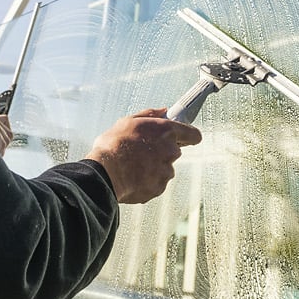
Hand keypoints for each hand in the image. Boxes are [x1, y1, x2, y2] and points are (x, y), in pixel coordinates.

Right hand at [84, 109, 201, 203]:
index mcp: (166, 131)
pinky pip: (157, 183)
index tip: (183, 139)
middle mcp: (171, 150)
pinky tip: (133, 177)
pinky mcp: (159, 187)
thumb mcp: (128, 121)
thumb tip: (163, 110)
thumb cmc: (114, 144)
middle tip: (142, 152)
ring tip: (133, 166)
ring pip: (164, 169)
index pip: (193, 134)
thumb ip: (150, 115)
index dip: (189, 137)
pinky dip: (147, 182)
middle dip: (162, 152)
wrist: (105, 172)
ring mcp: (166, 171)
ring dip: (154, 168)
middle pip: (174, 152)